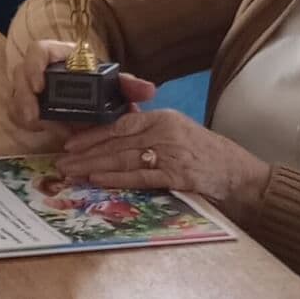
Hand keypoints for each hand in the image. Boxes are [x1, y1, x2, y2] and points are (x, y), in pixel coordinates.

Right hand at [8, 39, 157, 132]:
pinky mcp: (27, 106)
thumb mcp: (114, 82)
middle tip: (34, 116)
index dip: (34, 66)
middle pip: (20, 76)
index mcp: (58, 56)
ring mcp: (29, 88)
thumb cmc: (99, 82)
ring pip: (15, 97)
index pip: (37, 51)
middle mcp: (39, 69)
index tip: (40, 85)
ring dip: (25, 112)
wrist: (91, 94)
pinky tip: (44, 130)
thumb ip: (129, 85)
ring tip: (41, 127)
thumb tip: (149, 90)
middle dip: (24, 97)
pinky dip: (27, 122)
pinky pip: (17, 113)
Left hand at [55, 110, 271, 220]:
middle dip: (86, 153)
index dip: (92, 134)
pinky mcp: (178, 176)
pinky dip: (117, 178)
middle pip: (117, 142)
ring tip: (72, 172)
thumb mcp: (176, 130)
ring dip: (94, 165)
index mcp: (163, 118)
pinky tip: (98, 180)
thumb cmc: (203, 152)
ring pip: (124, 158)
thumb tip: (115, 129)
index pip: (119, 123)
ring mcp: (171, 153)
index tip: (70, 143)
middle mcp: (165, 132)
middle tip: (62, 162)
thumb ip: (147, 128)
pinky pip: (141, 176)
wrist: (238, 173)